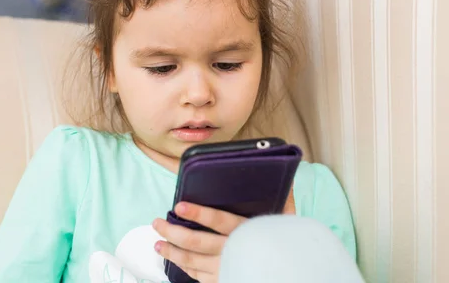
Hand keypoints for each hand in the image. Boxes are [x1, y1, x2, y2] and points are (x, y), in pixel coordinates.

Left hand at [153, 189, 294, 282]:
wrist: (291, 273)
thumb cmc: (287, 245)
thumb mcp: (287, 222)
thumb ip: (283, 199)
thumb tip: (284, 177)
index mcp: (248, 231)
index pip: (219, 220)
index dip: (198, 213)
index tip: (179, 206)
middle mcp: (234, 251)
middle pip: (197, 241)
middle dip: (173, 232)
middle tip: (158, 223)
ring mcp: (226, 269)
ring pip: (192, 261)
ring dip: (171, 251)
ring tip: (157, 242)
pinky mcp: (223, 281)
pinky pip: (197, 276)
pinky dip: (183, 266)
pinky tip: (174, 258)